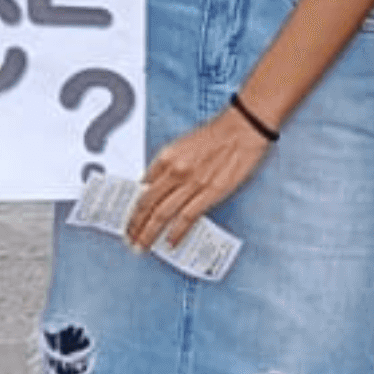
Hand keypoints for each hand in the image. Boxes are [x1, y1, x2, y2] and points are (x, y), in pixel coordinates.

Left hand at [126, 105, 270, 251]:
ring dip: (149, 233)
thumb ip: (167, 165)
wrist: (243, 127)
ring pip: (162, 214)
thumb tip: (153, 184)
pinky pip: (187, 217)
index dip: (133, 207)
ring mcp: (192, 183)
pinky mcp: (211, 192)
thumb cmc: (217, 133)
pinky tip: (170, 242)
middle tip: (129, 239)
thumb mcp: (183, 144)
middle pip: (147, 204)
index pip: (142, 188)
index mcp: (166, 157)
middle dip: (136, 225)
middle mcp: (175, 171)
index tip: (130, 219)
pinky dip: (176, 232)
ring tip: (143, 246)